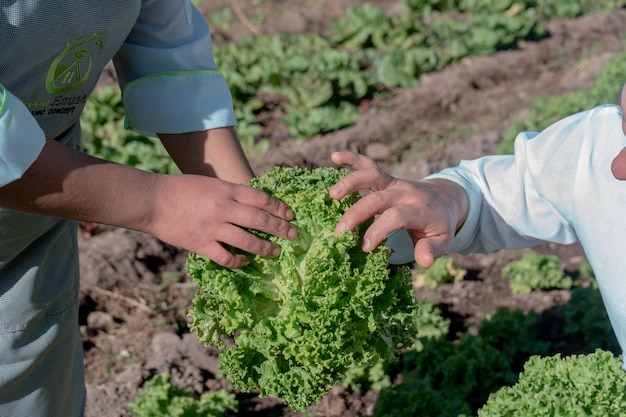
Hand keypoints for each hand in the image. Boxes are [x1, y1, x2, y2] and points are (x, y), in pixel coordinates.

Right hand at [150, 174, 296, 267]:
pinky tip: (246, 262)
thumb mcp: (210, 183)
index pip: (261, 199)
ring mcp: (214, 228)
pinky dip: (240, 261)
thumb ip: (230, 193)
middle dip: (281, 228)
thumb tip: (252, 204)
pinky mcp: (202, 244)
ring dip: (265, 248)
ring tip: (276, 252)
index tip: (290, 214)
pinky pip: (227, 257)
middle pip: (260, 220)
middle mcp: (224, 208)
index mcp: (227, 190)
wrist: (152, 200)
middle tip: (293, 234)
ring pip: (248, 241)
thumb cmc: (180, 189)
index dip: (279, 208)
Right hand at [329, 151, 467, 267]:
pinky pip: (369, 164)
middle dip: (357, 214)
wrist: (445, 200)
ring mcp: (395, 182)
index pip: (396, 216)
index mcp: (420, 210)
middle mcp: (406, 192)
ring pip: (372, 175)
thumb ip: (432, 250)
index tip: (364, 247)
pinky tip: (335, 156)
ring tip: (332, 195)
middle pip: (378, 198)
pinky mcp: (386, 177)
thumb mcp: (442, 241)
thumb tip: (423, 261)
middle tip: (339, 232)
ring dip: (351, 182)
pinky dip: (352, 158)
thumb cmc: (438, 225)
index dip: (379, 230)